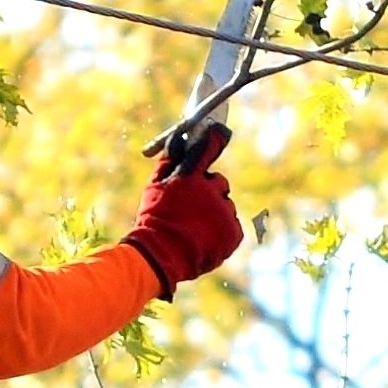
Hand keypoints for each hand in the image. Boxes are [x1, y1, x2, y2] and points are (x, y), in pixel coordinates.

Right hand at [125, 134, 243, 295]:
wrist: (161, 255)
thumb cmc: (154, 219)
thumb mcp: (154, 187)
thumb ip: (168, 162)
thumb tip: (177, 139)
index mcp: (191, 177)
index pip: (208, 148)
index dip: (215, 139)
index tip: (220, 132)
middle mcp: (211, 191)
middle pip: (219, 183)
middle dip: (209, 192)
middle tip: (192, 208)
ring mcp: (224, 212)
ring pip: (225, 207)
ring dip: (214, 214)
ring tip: (195, 229)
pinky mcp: (233, 232)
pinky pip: (232, 227)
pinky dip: (222, 233)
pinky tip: (204, 239)